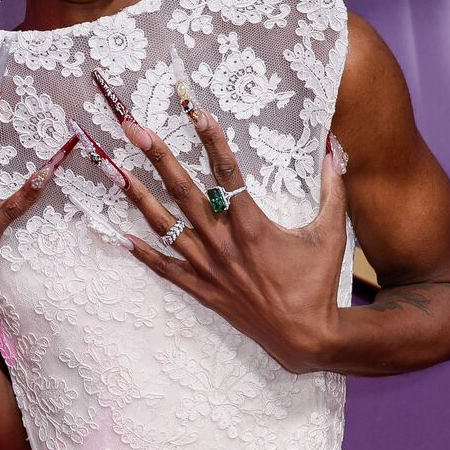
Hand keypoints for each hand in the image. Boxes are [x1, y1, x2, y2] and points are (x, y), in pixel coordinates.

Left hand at [108, 104, 349, 374]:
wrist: (306, 337)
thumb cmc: (318, 282)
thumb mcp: (331, 233)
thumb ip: (332, 189)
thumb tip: (334, 148)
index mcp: (252, 226)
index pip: (226, 172)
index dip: (211, 139)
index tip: (195, 112)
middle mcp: (223, 243)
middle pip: (183, 191)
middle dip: (158, 156)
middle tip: (135, 128)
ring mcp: (208, 268)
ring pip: (165, 226)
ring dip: (139, 197)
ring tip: (115, 171)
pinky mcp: (202, 290)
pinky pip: (165, 269)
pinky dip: (143, 253)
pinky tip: (120, 236)